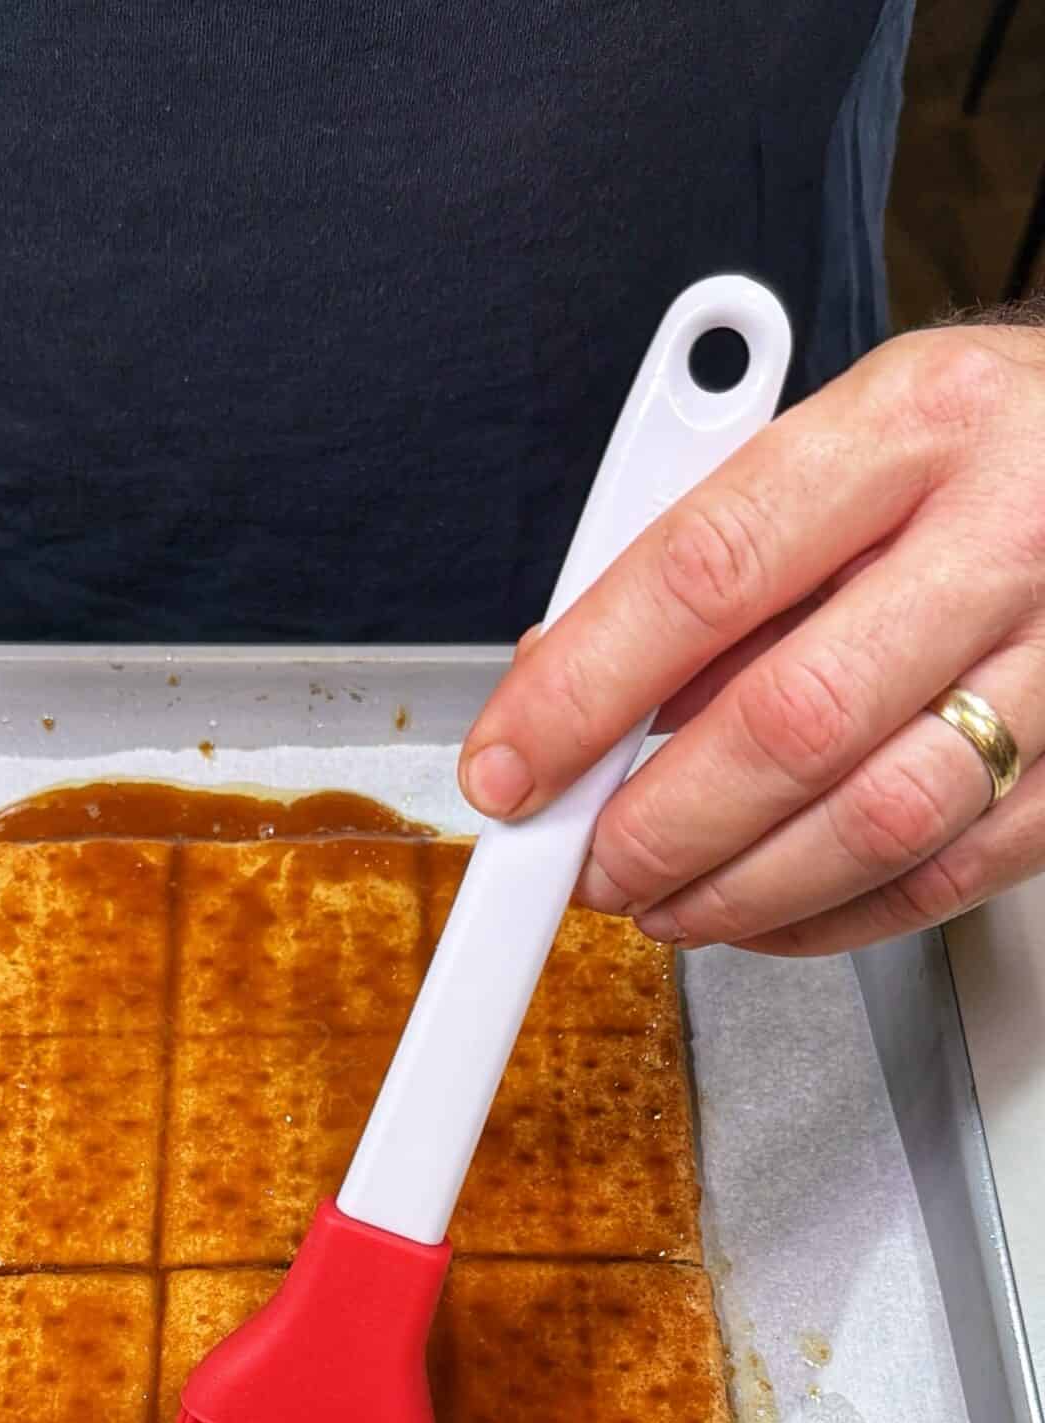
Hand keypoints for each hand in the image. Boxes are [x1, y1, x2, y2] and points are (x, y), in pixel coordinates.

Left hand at [458, 319, 1044, 953]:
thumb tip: (569, 691)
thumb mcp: (849, 444)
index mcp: (915, 424)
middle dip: (657, 824)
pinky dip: (835, 916)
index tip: (509, 765)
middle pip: (791, 722)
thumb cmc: (985, 453)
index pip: (705, 573)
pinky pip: (949, 877)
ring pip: (876, 823)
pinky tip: (770, 910)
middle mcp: (1007, 533)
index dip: (583, 692)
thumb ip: (713, 560)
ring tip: (664, 902)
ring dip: (738, 891)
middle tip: (586, 863)